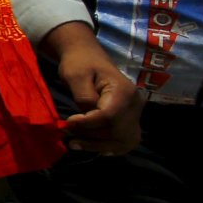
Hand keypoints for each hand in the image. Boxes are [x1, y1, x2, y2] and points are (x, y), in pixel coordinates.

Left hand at [44, 21, 141, 153]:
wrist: (87, 56)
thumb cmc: (80, 63)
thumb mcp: (75, 75)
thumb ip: (83, 97)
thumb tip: (87, 117)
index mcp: (124, 91)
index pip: (109, 116)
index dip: (87, 123)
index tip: (68, 122)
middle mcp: (135, 104)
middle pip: (119, 132)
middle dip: (93, 138)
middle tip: (69, 136)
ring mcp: (135, 113)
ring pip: (124, 141)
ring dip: (99, 146)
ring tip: (76, 143)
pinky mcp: (130, 119)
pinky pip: (125, 140)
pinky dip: (110, 147)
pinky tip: (92, 146)